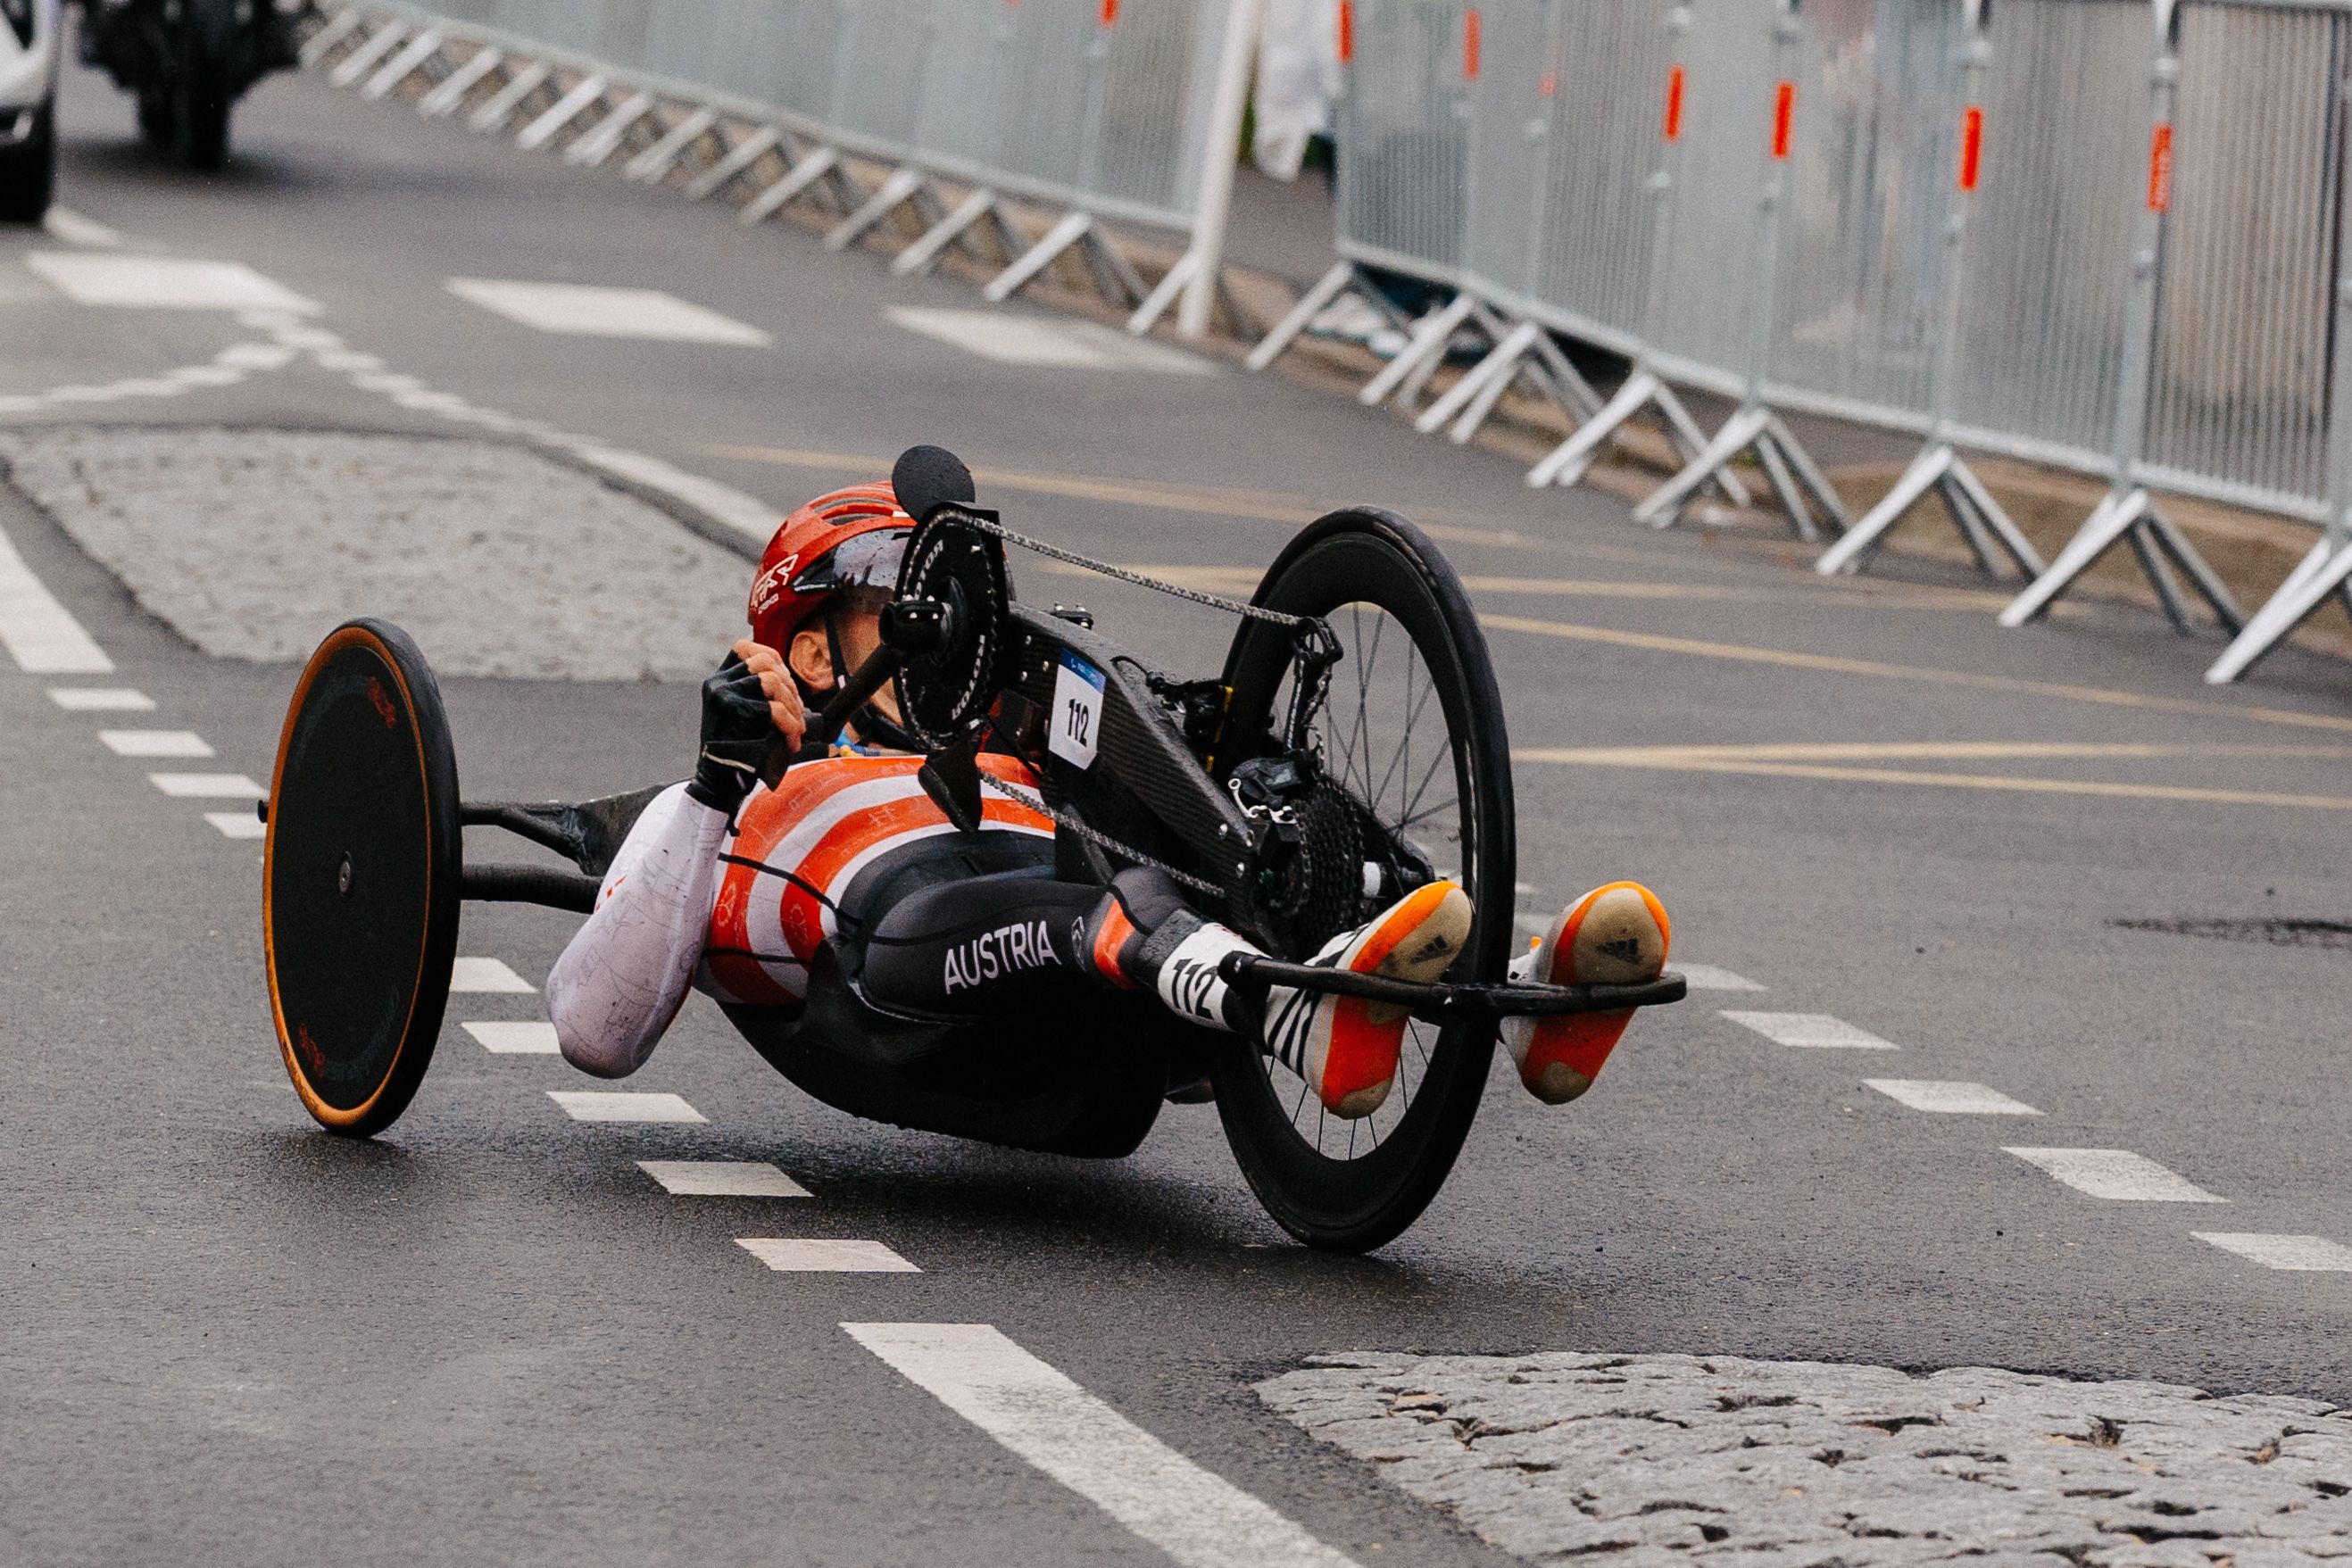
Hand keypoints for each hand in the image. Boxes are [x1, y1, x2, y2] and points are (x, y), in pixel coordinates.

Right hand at [685, 642, 806, 809]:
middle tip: (798, 711)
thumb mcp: (742, 716)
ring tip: (796, 727)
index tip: (786, 681)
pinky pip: (774, 709)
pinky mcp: (733, 711)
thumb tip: (793, 686)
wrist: (718, 783)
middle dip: (790, 684)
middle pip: (764, 661)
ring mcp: (723, 695)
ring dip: (793, 706)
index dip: (771, 657)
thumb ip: (758, 695)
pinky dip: (791, 726)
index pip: (745, 648)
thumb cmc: (738, 752)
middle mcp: (718, 683)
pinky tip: (792, 742)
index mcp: (718, 680)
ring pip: (771, 681)